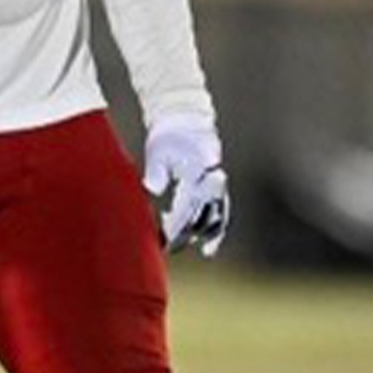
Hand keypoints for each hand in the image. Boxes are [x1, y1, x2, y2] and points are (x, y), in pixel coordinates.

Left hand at [143, 113, 228, 257]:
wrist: (185, 120)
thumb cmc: (168, 136)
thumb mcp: (158, 149)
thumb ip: (157, 171)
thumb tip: (152, 191)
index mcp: (196, 170)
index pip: (188, 204)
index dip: (176, 224)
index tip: (164, 238)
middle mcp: (211, 180)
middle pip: (202, 214)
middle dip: (186, 233)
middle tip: (168, 247)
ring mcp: (217, 185)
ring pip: (217, 216)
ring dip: (205, 235)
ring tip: (195, 251)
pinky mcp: (217, 188)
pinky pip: (221, 213)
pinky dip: (217, 232)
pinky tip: (208, 249)